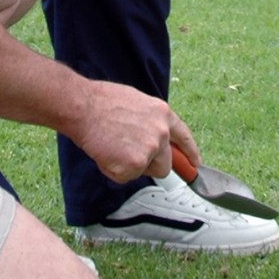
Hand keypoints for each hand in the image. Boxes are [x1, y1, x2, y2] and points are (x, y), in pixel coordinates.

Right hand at [70, 81, 199, 182]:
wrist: (84, 107)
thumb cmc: (102, 101)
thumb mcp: (137, 102)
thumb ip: (150, 121)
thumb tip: (150, 136)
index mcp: (163, 114)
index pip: (183, 137)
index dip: (190, 153)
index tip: (195, 163)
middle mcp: (161, 133)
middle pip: (165, 164)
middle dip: (150, 164)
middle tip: (129, 155)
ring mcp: (149, 150)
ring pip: (144, 171)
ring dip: (130, 166)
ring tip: (113, 146)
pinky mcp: (134, 165)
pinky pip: (126, 177)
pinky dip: (114, 170)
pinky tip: (106, 152)